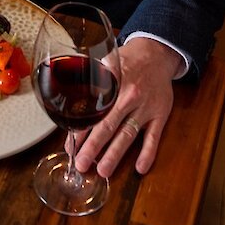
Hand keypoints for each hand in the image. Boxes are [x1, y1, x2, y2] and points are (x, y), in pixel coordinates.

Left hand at [72, 37, 179, 177]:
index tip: (70, 146)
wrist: (157, 54)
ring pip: (128, 134)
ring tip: (103, 170)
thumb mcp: (105, 61)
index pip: (93, 111)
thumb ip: (89, 78)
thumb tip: (65, 91)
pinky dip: (148, 153)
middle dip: (93, 147)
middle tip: (81, 164)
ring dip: (115, 154)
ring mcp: (146, 107)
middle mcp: (128, 96)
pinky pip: (154, 137)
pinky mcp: (160, 115)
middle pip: (108, 126)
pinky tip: (140, 168)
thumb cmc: (127, 61)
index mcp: (112, 83)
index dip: (80, 130)